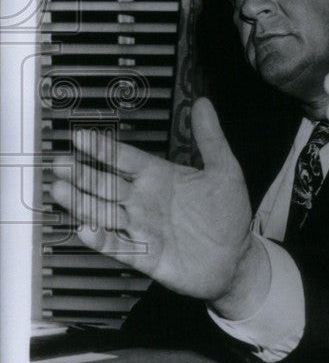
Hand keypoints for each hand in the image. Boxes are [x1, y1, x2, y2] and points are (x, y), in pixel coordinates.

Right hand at [50, 98, 265, 318]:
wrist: (236, 258)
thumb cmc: (228, 214)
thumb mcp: (225, 171)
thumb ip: (211, 139)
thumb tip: (203, 104)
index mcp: (160, 177)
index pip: (125, 159)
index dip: (103, 148)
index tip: (80, 136)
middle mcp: (145, 200)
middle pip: (106, 184)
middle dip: (83, 174)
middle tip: (60, 163)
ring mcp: (142, 227)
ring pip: (105, 212)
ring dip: (82, 202)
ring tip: (59, 190)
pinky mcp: (144, 254)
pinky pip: (117, 245)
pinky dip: (101, 238)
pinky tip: (85, 228)